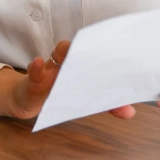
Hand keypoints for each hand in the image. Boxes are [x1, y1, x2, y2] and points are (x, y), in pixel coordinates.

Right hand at [0, 40, 135, 120]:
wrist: (28, 99)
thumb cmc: (61, 94)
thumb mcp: (85, 99)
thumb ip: (108, 105)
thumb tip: (130, 112)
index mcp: (84, 64)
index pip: (98, 53)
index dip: (108, 50)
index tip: (120, 49)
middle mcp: (69, 62)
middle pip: (82, 47)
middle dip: (90, 47)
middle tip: (99, 51)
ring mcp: (52, 69)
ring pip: (59, 54)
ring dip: (64, 52)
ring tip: (67, 55)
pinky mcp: (34, 80)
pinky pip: (34, 72)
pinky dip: (36, 68)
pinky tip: (37, 64)